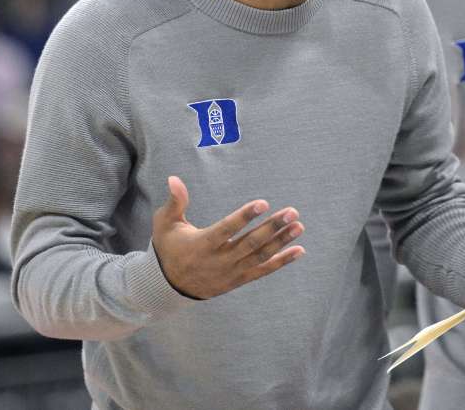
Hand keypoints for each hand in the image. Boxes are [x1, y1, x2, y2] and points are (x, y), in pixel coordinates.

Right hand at [152, 176, 304, 299]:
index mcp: (202, 244)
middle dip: (272, 227)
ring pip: (260, 256)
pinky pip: (263, 271)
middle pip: (250, 243)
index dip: (244, 217)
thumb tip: (174, 178)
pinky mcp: (239, 279)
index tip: (263, 203)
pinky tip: (298, 250)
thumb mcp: (165, 224)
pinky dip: (282, 261)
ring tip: (299, 227)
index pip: (226, 230)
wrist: (169, 286)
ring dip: (281, 242)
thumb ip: (175, 202)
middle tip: (292, 212)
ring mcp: (231, 272)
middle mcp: (219, 260)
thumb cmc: (169, 248)